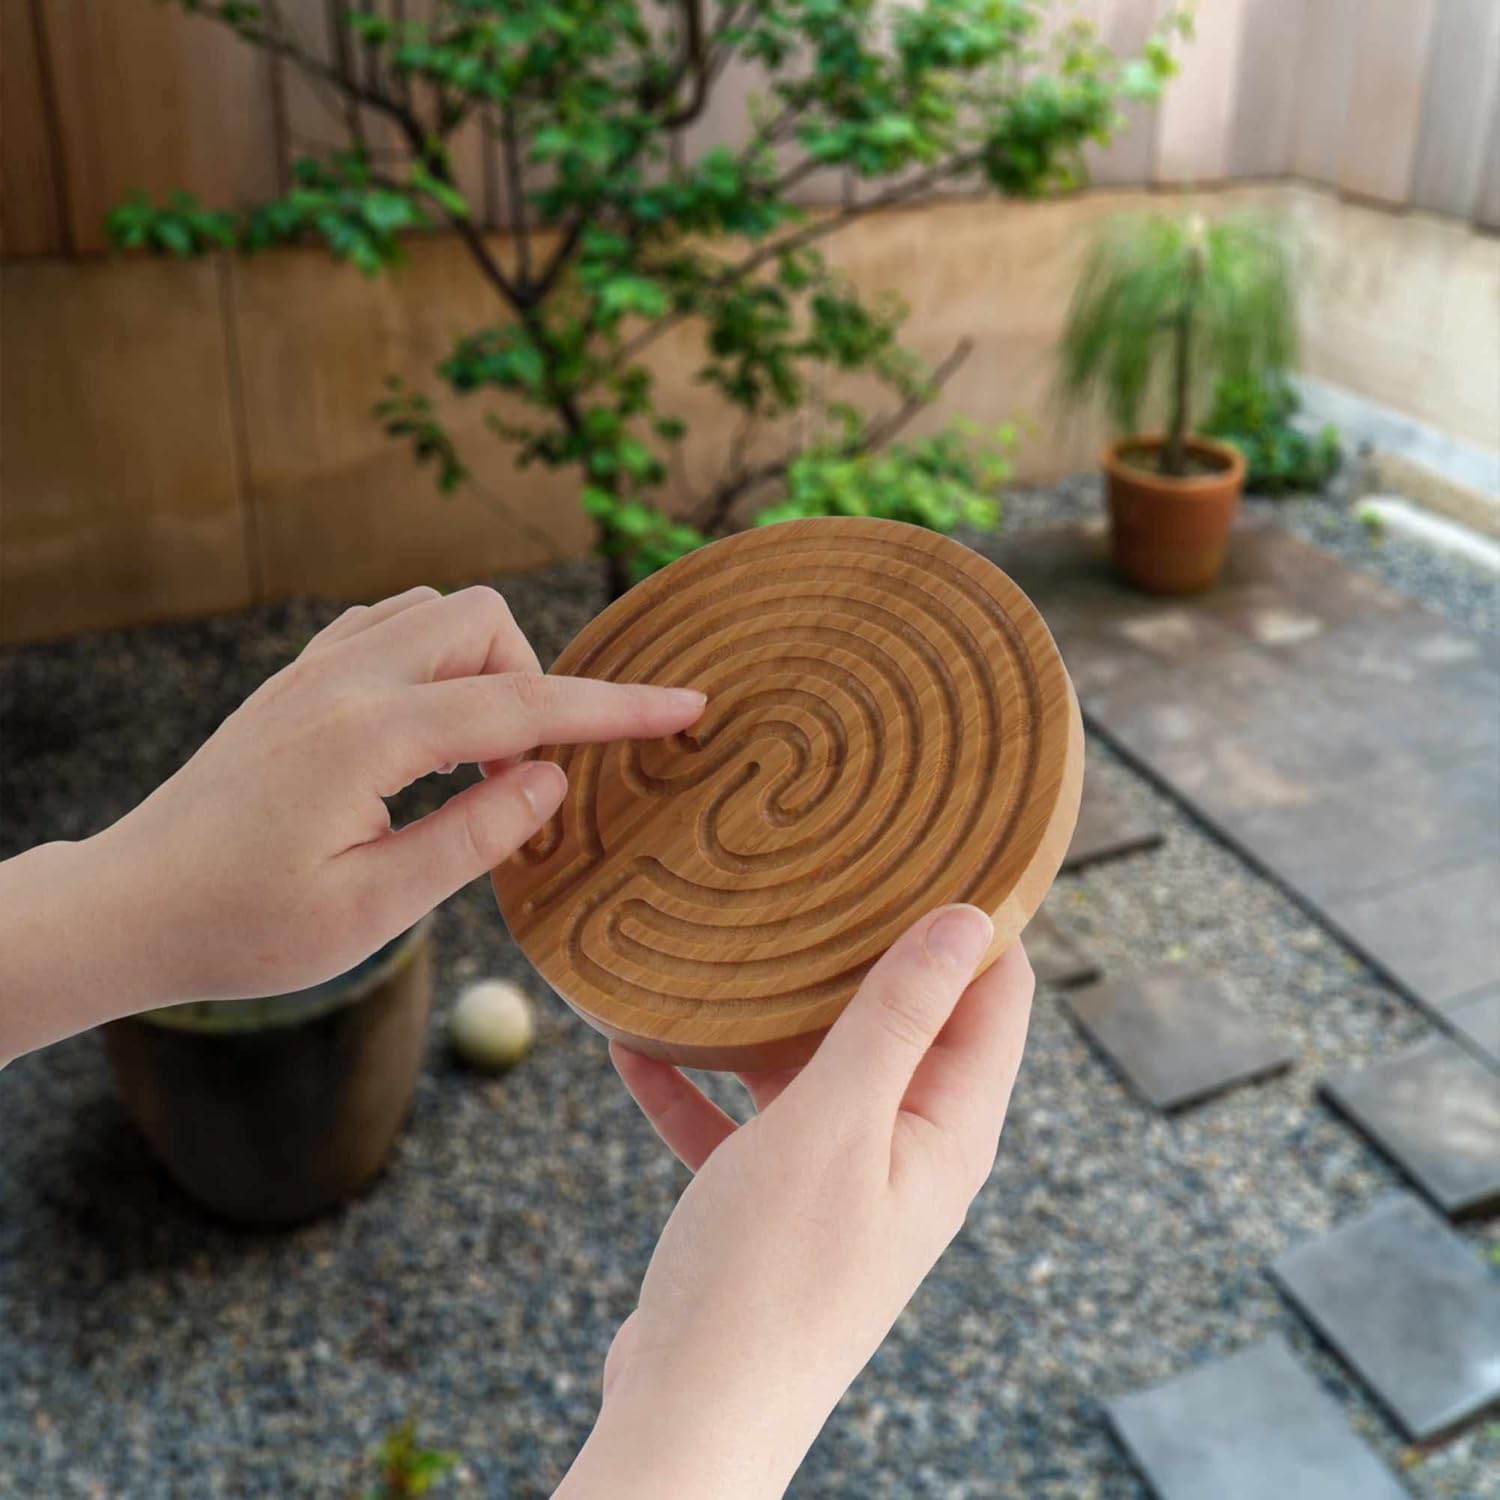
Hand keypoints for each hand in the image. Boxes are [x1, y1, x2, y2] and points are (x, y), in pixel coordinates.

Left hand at [0, 585, 704, 1060]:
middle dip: (535, 684)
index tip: (690, 705)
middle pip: (483, 624)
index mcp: (368, 737)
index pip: (526, 705)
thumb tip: (551, 780)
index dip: (618, 708)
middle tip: (519, 778)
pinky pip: (390, 630)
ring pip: (438, 615)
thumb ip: (474, 836)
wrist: (128, 910)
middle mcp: (341, 681)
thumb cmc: (243, 928)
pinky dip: (437, 665)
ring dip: (484, 670)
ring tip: (475, 761)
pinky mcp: (295, 682)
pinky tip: (427, 736)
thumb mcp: (374, 908)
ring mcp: (312, 672)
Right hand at [560, 906, 1034, 1498]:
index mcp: (947, 1131)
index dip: (976, 920)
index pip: (996, 998)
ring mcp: (838, 1182)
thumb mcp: (835, 1122)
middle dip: (857, 951)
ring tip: (718, 943)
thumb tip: (967, 921)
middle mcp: (904, 1152)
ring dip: (765, 1016)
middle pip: (901, 1023)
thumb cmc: (766, 1275)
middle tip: (810, 870)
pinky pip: (741, 1123)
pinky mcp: (772, 1207)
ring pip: (816, 1067)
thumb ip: (897, 1019)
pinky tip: (633, 1043)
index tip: (929, 839)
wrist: (687, 1416)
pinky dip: (699, 1084)